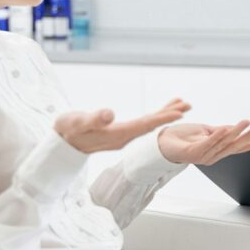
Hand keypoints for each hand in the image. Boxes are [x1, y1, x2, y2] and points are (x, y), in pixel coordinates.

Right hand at [55, 99, 189, 153]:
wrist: (61, 143)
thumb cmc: (68, 131)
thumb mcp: (77, 123)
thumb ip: (93, 119)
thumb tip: (109, 114)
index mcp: (118, 135)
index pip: (145, 125)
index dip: (162, 118)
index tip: (179, 113)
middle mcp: (124, 137)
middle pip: (151, 125)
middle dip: (170, 115)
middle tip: (188, 105)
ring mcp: (122, 136)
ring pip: (148, 124)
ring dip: (164, 114)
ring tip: (180, 105)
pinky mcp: (119, 133)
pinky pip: (142, 124)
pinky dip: (153, 116)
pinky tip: (159, 111)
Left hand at [158, 120, 249, 164]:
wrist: (162, 142)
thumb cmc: (183, 137)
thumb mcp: (206, 132)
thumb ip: (220, 132)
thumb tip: (236, 128)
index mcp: (217, 150)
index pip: (238, 147)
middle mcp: (213, 155)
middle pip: (234, 146)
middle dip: (248, 137)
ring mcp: (203, 155)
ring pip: (223, 143)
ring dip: (235, 132)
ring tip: (246, 123)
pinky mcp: (193, 153)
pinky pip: (207, 143)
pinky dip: (217, 136)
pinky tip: (225, 129)